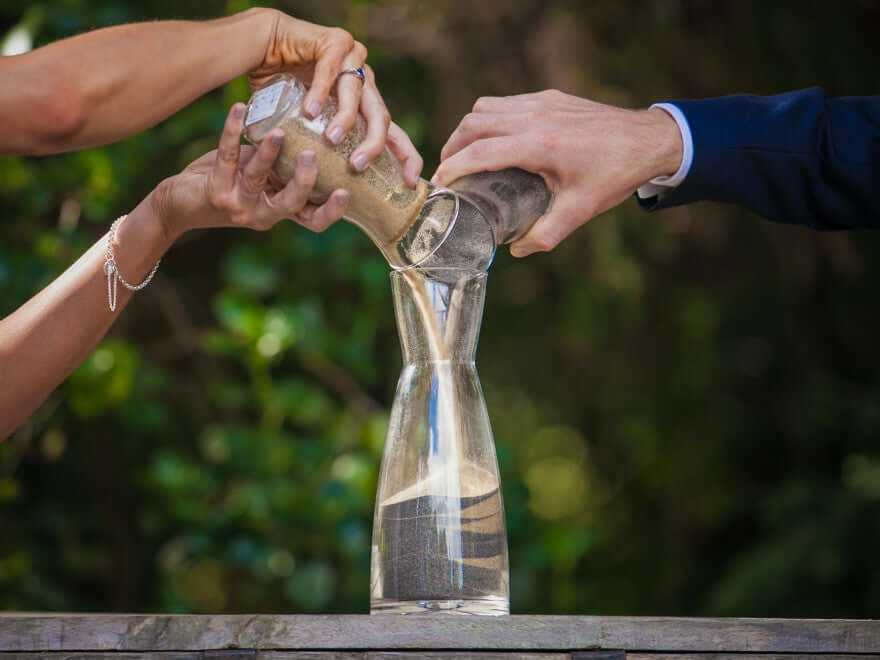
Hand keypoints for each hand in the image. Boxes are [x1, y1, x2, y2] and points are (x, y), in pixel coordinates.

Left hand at [151, 103, 349, 240]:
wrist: (181, 204)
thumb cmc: (228, 185)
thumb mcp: (261, 179)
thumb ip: (282, 167)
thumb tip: (310, 132)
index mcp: (279, 212)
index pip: (313, 221)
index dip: (331, 212)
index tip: (346, 192)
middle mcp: (262, 214)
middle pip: (291, 205)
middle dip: (304, 181)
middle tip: (312, 155)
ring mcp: (238, 205)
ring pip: (258, 179)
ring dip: (269, 153)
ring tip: (279, 131)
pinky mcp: (215, 190)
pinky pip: (228, 155)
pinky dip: (232, 129)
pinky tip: (238, 108)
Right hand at [249, 10, 422, 184]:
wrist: (264, 49)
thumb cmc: (285, 93)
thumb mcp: (309, 130)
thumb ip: (320, 152)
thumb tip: (316, 197)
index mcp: (367, 106)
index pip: (394, 134)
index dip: (407, 157)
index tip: (410, 181)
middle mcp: (366, 83)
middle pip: (381, 117)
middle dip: (373, 144)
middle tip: (357, 166)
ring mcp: (354, 59)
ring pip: (357, 94)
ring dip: (345, 119)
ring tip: (331, 140)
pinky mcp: (336, 42)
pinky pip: (330, 71)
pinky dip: (320, 92)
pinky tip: (311, 110)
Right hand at [434, 90, 682, 255]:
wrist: (649, 140)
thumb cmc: (615, 175)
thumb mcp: (580, 212)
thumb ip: (546, 234)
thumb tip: (516, 250)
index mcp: (539, 144)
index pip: (479, 151)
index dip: (452, 167)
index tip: (439, 183)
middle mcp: (535, 116)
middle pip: (473, 124)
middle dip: (452, 147)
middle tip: (447, 172)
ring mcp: (542, 101)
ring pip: (485, 108)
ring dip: (468, 130)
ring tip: (465, 155)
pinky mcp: (550, 96)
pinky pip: (506, 103)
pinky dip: (490, 119)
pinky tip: (496, 140)